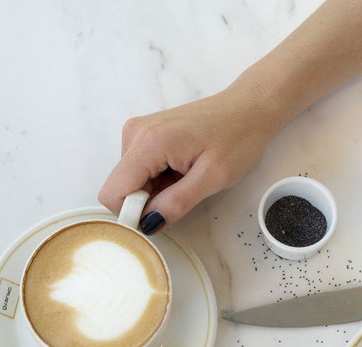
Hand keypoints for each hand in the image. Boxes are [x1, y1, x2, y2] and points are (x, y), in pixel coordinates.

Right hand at [98, 84, 279, 232]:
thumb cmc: (238, 137)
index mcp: (148, 142)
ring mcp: (138, 132)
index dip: (133, 214)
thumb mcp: (213, 177)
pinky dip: (159, 179)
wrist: (249, 108)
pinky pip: (140, 171)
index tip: (161, 215)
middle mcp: (135, 133)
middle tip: (184, 191)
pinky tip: (181, 169)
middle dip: (148, 202)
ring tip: (187, 177)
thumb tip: (148, 224)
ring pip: (130, 182)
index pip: (113, 193)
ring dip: (156, 191)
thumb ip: (177, 203)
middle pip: (120, 188)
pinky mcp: (145, 135)